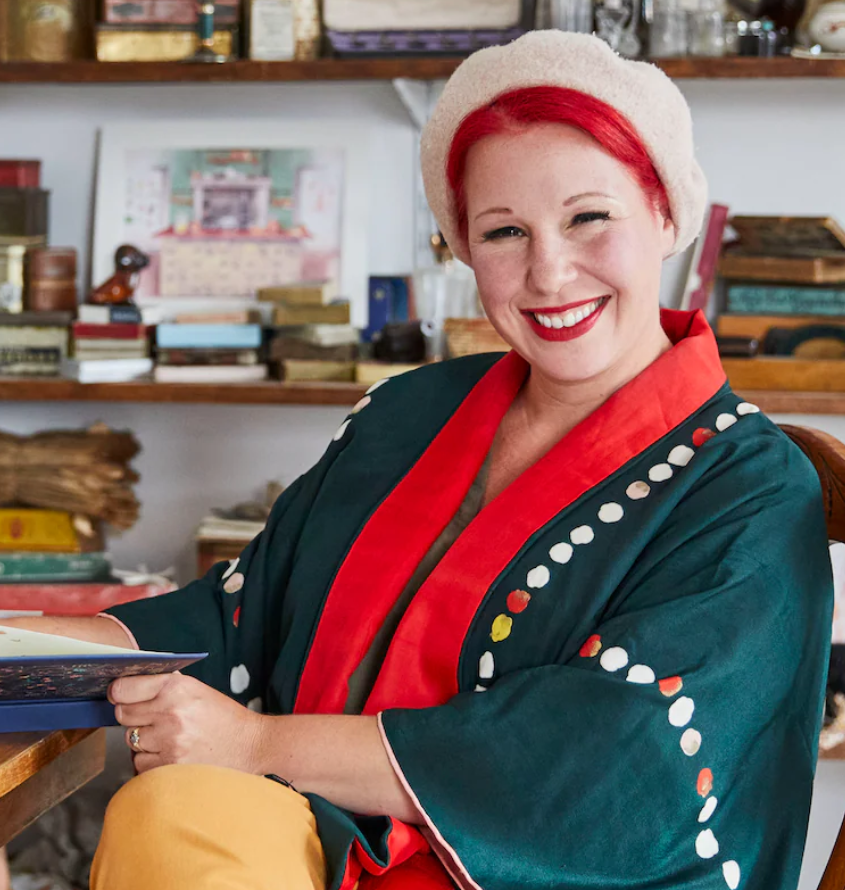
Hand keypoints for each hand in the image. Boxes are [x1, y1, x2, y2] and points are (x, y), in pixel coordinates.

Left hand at [109, 672, 263, 774]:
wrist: (251, 744)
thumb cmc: (224, 717)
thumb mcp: (198, 690)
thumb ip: (166, 687)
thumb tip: (130, 685)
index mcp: (176, 688)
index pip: (124, 689)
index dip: (119, 692)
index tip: (119, 695)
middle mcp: (170, 713)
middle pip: (123, 714)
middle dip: (133, 716)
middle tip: (151, 718)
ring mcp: (169, 742)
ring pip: (131, 740)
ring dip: (143, 740)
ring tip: (168, 738)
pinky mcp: (169, 767)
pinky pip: (140, 763)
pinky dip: (150, 761)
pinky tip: (171, 754)